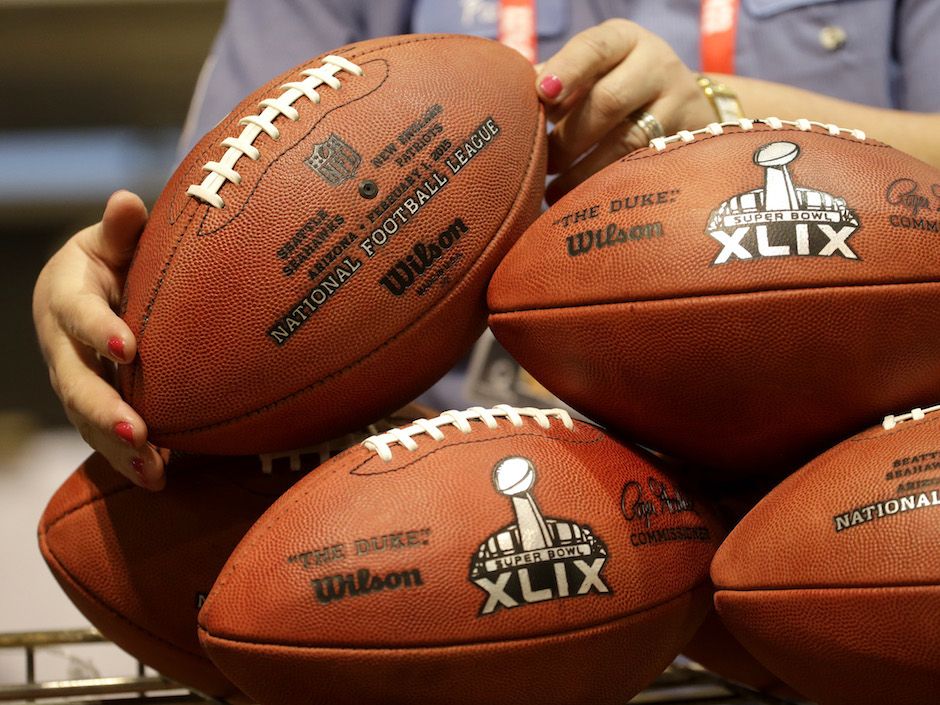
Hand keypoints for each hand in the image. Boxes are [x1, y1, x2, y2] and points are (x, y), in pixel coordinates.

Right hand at [33, 191, 165, 489]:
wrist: (86, 291)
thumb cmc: (108, 259)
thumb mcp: (111, 241)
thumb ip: (121, 230)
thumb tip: (127, 201)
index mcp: (67, 296)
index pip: (78, 314)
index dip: (99, 330)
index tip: (129, 348)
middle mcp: (63, 345)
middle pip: (76, 382)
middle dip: (106, 410)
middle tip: (140, 434)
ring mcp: (74, 378)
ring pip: (87, 418)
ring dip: (118, 448)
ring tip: (153, 471)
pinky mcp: (91, 403)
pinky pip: (104, 434)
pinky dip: (130, 458)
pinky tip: (159, 477)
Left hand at [536, 19, 716, 202]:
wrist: (688, 103)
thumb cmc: (617, 84)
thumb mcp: (594, 71)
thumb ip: (557, 80)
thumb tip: (509, 97)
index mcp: (624, 40)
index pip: (594, 49)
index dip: (566, 70)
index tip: (541, 93)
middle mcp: (656, 64)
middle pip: (609, 100)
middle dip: (568, 138)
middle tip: (543, 163)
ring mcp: (678, 103)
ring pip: (627, 141)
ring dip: (583, 171)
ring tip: (555, 191)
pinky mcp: (686, 142)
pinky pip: (643, 169)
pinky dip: (609, 186)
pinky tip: (585, 200)